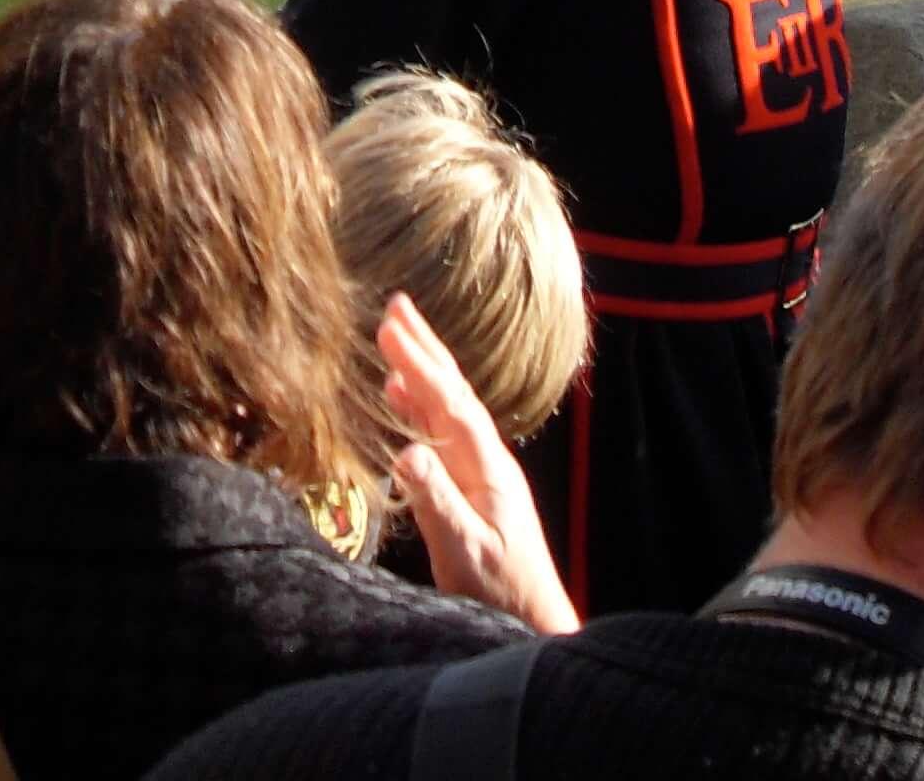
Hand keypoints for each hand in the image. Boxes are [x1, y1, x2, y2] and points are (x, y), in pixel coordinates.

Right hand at [379, 293, 579, 634]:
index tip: (391, 328)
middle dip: (425, 348)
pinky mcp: (473, 487)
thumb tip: (406, 452)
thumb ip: (437, 503)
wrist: (532, 620)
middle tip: (396, 304)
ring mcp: (482, 471)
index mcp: (489, 468)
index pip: (450, 405)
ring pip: (448, 408)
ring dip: (422, 371)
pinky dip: (420, 407)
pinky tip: (402, 398)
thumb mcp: (464, 552)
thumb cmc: (499, 593)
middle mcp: (488, 460)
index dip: (421, 366)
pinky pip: (442, 433)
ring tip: (396, 336)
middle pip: (454, 393)